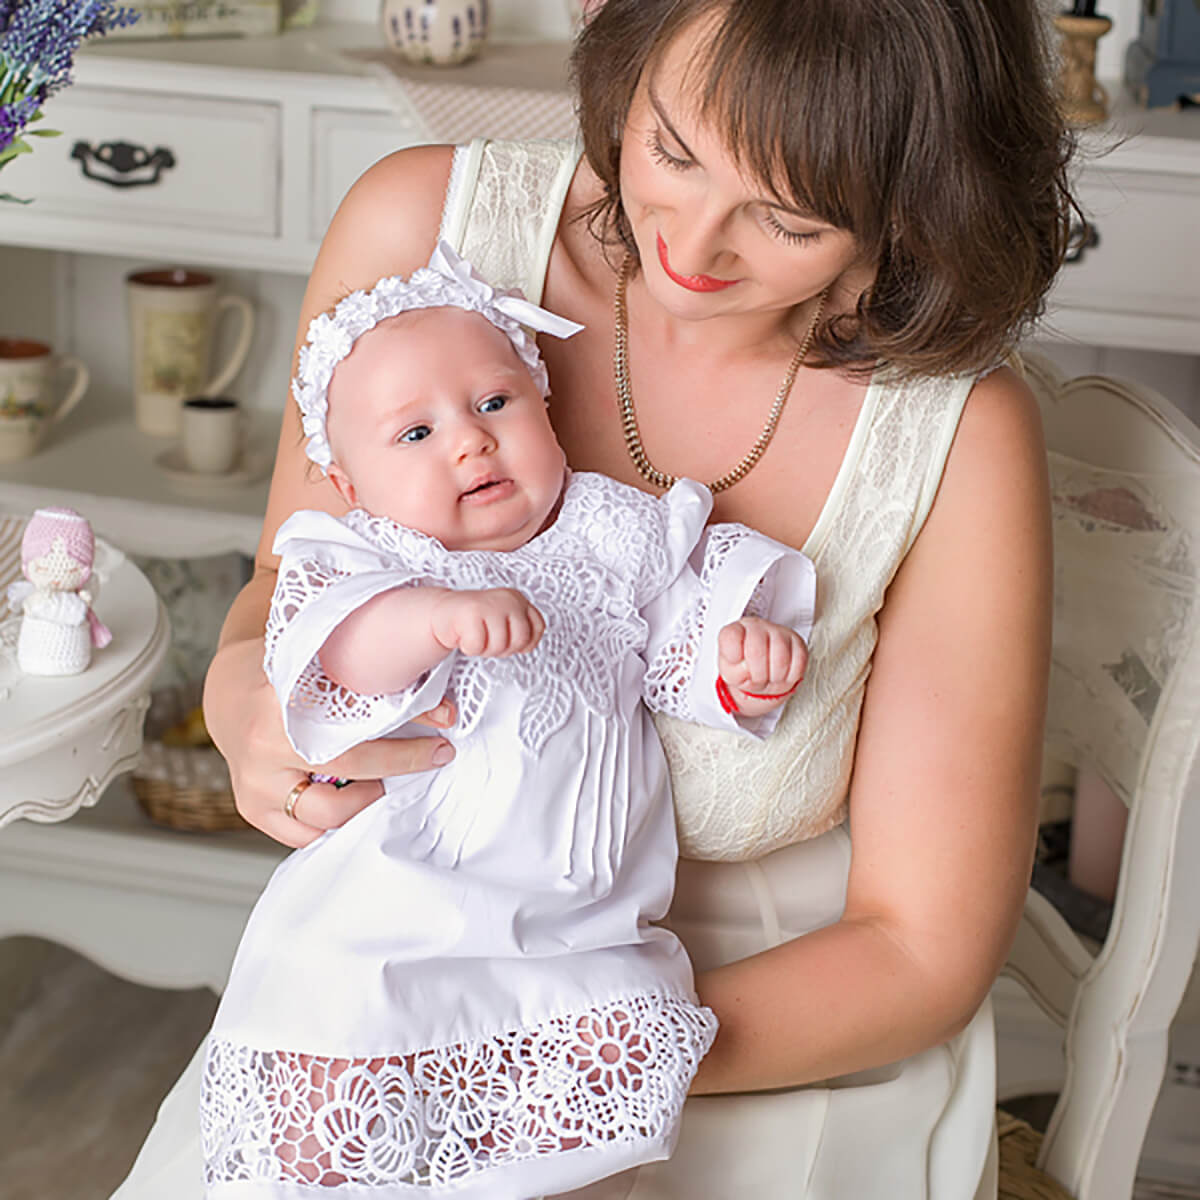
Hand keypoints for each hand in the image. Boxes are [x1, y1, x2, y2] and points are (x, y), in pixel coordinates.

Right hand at [203, 635, 457, 848]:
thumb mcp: (327, 665)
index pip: (355, 737)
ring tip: (386, 781)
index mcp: (279, 704)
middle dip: (395, 772)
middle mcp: (263, 748)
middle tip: (429, 760)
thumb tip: (445, 711)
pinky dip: (335, 824)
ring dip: (365, 804)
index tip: (440, 747)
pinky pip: (303, 835)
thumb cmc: (284, 672)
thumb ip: (377, 687)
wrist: (229, 690)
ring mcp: (254, 784)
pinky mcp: (250, 807)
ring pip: (326, 817)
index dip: (403, 749)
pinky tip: (357, 800)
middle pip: (346, 778)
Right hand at [431, 588, 544, 657]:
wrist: (443, 611)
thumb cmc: (474, 620)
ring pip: (499, 646)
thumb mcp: (504, 620)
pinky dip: (469, 648)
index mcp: (518, 599)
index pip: (538, 627)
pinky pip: (477, 646)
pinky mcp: (472, 612)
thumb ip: (520, 628)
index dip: (524, 642)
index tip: (509, 640)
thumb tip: (528, 646)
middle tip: (489, 640)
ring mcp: (491, 604)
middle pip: (520, 640)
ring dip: (484, 649)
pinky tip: (465, 635)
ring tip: (476, 636)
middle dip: (504, 648)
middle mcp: (508, 599)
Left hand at [717, 617, 807, 716]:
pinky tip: (781, 674)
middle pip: (757, 651)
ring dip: (774, 678)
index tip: (737, 665)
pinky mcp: (798, 642)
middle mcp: (756, 626)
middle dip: (757, 675)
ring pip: (780, 658)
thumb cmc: (743, 670)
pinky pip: (799, 662)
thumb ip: (733, 672)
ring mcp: (779, 632)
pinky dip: (790, 676)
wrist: (761, 673)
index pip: (731, 636)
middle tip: (756, 679)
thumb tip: (746, 668)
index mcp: (735, 631)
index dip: (734, 658)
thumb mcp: (729, 674)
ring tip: (769, 678)